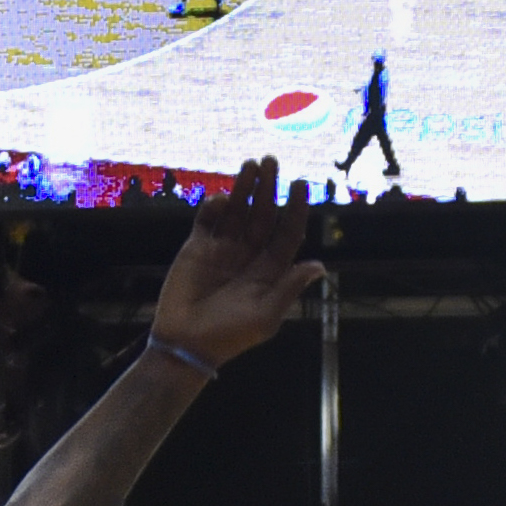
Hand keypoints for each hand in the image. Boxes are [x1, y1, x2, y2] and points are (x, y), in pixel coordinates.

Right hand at [151, 159, 323, 368]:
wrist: (186, 344)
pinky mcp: (197, 248)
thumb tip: (319, 266)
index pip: (287, 233)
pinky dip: (214, 207)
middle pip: (263, 215)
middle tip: (271, 161)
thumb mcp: (266, 316)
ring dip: (244, 188)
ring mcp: (223, 249)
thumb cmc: (230, 335)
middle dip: (268, 188)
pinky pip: (208, 221)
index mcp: (270, 271)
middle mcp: (249, 255)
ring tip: (251, 164)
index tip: (299, 184)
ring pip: (237, 211)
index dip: (295, 208)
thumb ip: (289, 287)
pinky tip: (222, 199)